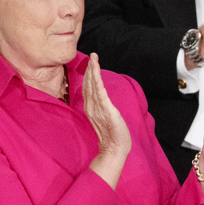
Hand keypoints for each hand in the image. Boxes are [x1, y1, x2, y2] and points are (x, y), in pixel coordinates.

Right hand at [83, 53, 131, 187]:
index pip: (88, 88)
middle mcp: (92, 107)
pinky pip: (100, 93)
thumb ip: (101, 110)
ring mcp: (98, 108)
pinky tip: (96, 72)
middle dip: (89, 69)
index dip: (89, 75)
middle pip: (88, 84)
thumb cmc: (112, 136)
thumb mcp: (106, 119)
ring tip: (93, 58)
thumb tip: (101, 102)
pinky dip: (97, 81)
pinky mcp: (106, 110)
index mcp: (92, 108)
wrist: (115, 149)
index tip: (90, 63)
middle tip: (91, 55)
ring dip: (93, 71)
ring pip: (93, 86)